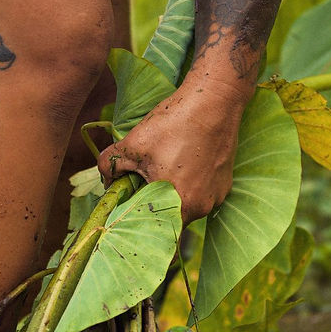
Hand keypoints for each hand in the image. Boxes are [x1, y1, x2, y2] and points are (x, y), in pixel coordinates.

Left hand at [98, 75, 250, 223]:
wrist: (214, 102)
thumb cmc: (173, 124)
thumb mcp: (131, 144)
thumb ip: (109, 166)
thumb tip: (106, 181)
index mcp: (179, 205)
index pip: (151, 229)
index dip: (136, 220)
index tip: (127, 206)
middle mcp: (201, 208)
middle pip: (168, 218)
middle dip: (151, 204)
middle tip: (141, 182)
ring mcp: (216, 197)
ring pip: (184, 206)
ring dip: (169, 194)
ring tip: (163, 167)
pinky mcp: (224, 184)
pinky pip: (199, 194)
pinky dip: (187, 185)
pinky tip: (181, 162)